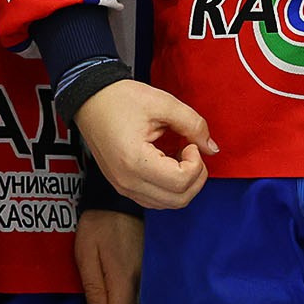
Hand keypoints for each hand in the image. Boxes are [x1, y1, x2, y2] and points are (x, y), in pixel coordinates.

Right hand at [72, 79, 213, 209]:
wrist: (91, 101)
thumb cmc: (122, 99)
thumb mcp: (163, 103)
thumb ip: (193, 124)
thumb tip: (212, 148)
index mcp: (135, 162)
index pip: (181, 182)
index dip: (196, 163)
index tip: (190, 142)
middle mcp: (127, 182)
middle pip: (178, 200)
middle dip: (196, 177)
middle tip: (192, 150)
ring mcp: (123, 187)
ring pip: (168, 204)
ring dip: (184, 184)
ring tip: (179, 155)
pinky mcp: (123, 186)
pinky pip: (155, 199)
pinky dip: (170, 187)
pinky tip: (169, 163)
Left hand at [74, 207, 142, 303]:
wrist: (119, 199)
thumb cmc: (99, 224)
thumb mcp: (87, 256)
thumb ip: (93, 289)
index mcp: (123, 278)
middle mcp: (141, 278)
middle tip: (97, 297)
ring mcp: (147, 270)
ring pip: (135, 299)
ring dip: (118, 299)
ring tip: (104, 290)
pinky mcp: (148, 263)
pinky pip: (138, 287)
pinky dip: (125, 290)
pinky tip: (114, 284)